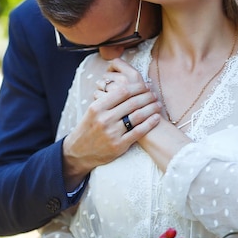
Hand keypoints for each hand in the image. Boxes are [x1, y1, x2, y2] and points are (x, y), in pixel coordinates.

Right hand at [62, 59, 160, 189]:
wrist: (79, 152)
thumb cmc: (88, 128)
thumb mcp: (92, 111)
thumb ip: (106, 100)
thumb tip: (125, 87)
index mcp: (97, 107)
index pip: (122, 91)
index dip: (137, 87)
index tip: (145, 85)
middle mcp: (104, 119)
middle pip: (132, 103)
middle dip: (147, 96)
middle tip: (154, 94)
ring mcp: (112, 133)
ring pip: (137, 116)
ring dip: (151, 108)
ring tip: (158, 105)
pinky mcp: (119, 145)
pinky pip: (138, 132)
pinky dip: (149, 123)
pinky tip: (156, 118)